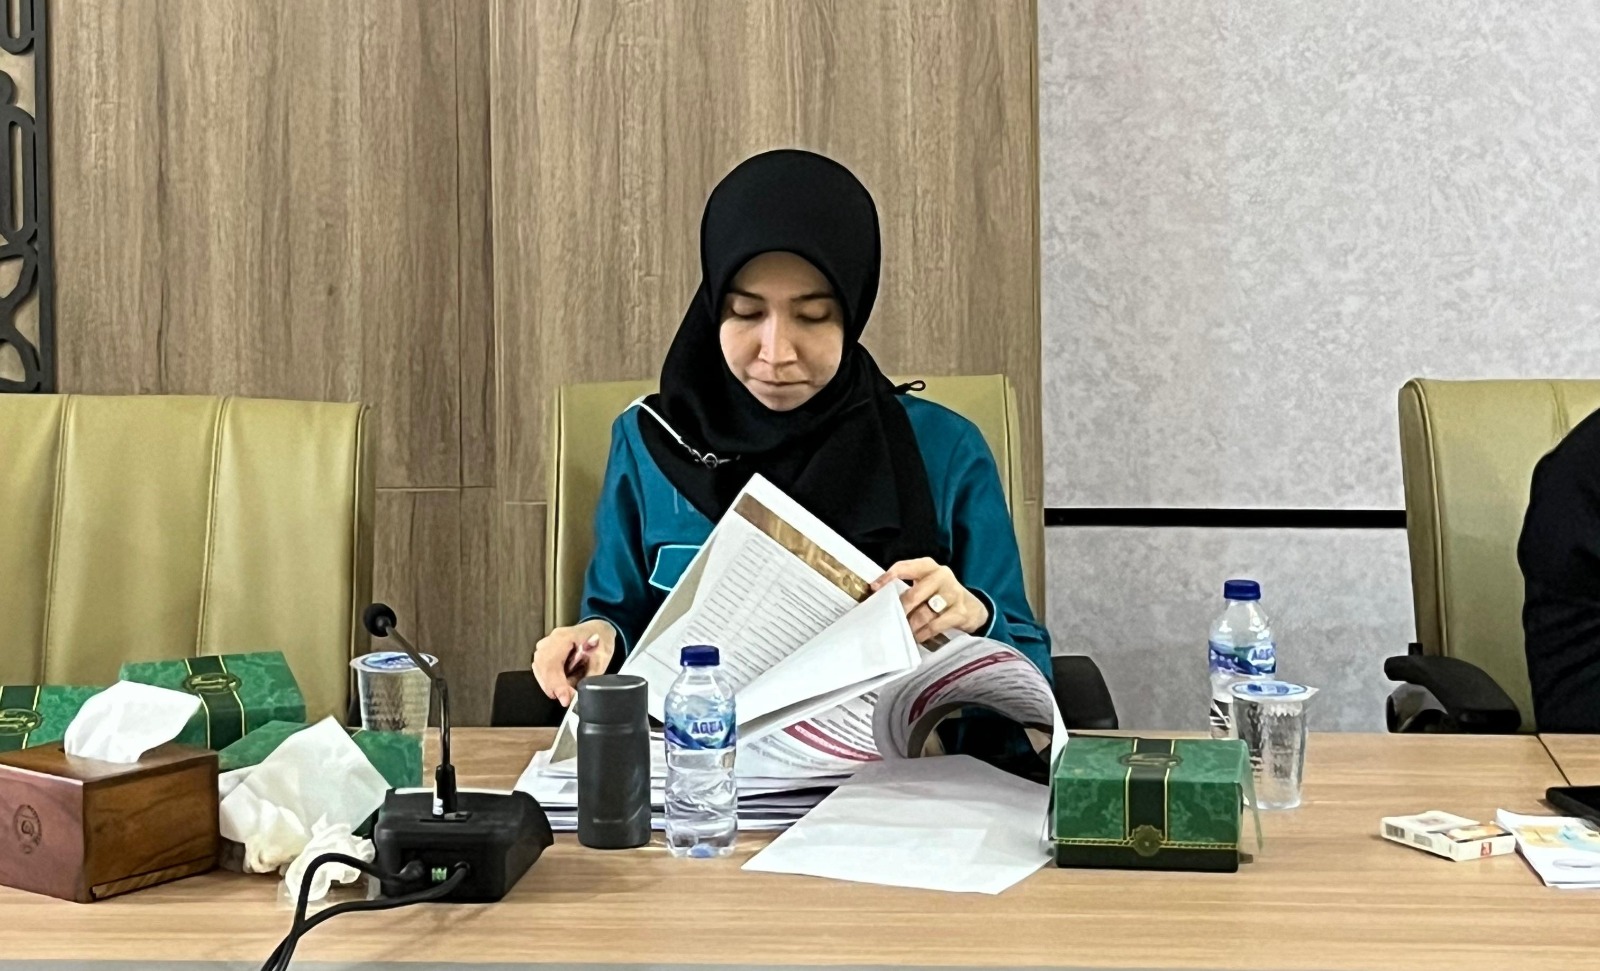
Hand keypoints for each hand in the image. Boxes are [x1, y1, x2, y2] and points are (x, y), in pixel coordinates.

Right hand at [532, 619, 616, 706]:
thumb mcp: (602, 659)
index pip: (553, 662)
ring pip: (539, 669)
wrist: (599, 631)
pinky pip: (540, 669)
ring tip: (565, 692)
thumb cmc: (601, 641)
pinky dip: (549, 681)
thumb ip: (589, 676)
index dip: (557, 684)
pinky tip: (560, 685)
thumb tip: (578, 694)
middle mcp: (552, 639)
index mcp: (566, 636)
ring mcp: (546, 645)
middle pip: (542, 666)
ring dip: (550, 685)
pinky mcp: (545, 652)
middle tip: (566, 699)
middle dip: (552, 687)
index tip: (565, 699)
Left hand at [870, 558, 988, 644]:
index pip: (904, 567)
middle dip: (900, 610)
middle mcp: (941, 576)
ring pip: (924, 612)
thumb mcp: (926, 585)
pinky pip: (936, 625)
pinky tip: (917, 637)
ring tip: (903, 632)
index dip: (888, 577)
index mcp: (928, 567)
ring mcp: (953, 593)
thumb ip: (908, 588)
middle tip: (889, 620)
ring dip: (911, 625)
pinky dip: (924, 633)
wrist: (972, 608)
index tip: (874, 589)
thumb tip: (880, 599)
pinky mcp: (960, 611)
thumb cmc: (940, 595)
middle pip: (914, 594)